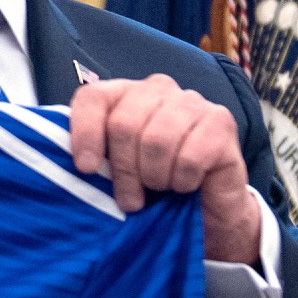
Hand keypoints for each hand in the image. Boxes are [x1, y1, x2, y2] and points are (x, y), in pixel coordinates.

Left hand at [67, 74, 261, 266]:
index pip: (93, 97)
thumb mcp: (114, 171)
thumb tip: (77, 164)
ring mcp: (192, 101)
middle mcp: (157, 89)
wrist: (206, 208)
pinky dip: (182, 181)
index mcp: (124, 94)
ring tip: (160, 187)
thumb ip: (93, 158)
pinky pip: (189, 157)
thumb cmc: (152, 186)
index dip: (85, 133)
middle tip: (129, 199)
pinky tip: (185, 184)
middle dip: (123, 170)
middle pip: (124, 124)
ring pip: (156, 140)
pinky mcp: (221, 121)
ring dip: (155, 177)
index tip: (86, 169)